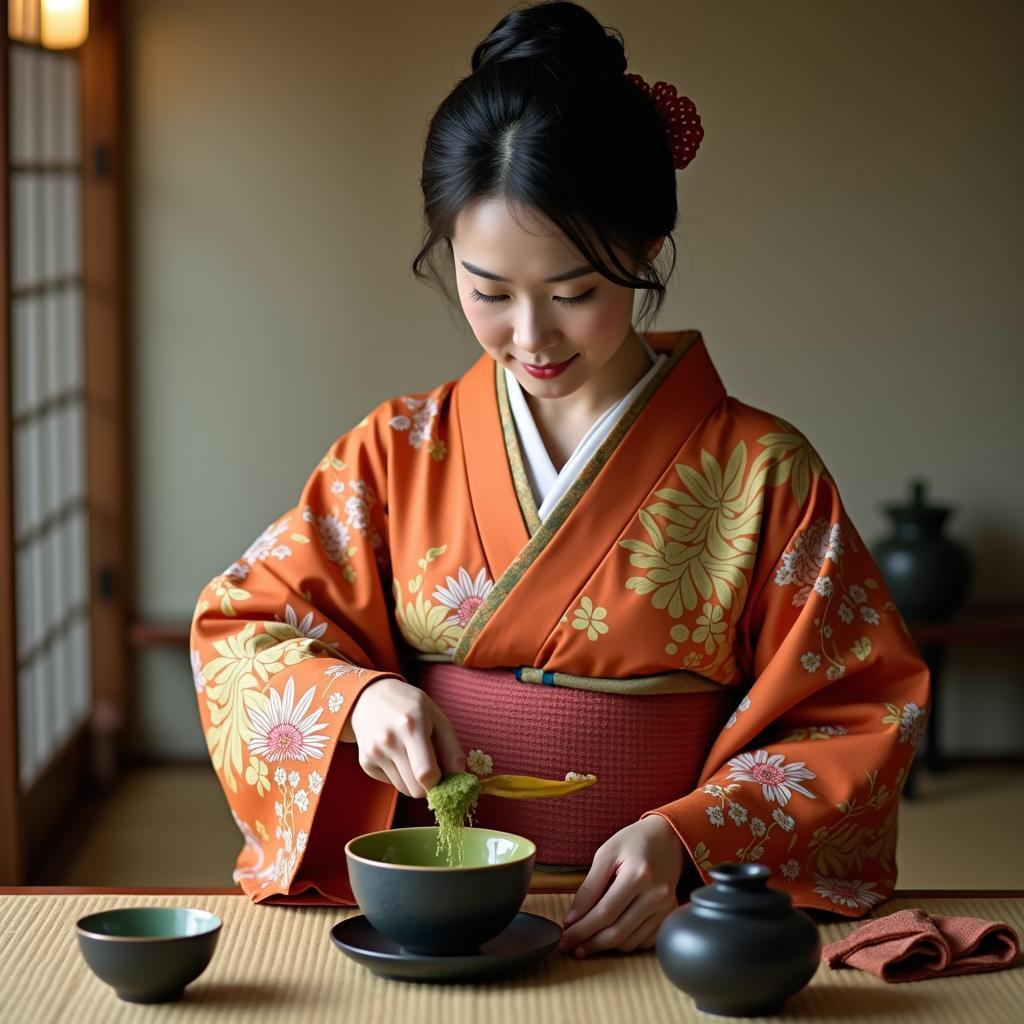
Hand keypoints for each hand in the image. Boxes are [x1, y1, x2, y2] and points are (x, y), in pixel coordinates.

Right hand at [342, 677, 465, 797]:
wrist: (370, 696)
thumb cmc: (409, 706)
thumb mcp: (437, 717)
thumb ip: (452, 748)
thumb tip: (460, 776)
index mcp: (412, 727)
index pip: (426, 774)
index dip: (439, 782)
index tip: (444, 775)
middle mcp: (390, 741)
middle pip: (415, 789)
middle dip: (428, 784)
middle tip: (430, 767)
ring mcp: (374, 752)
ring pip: (403, 789)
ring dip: (413, 781)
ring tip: (412, 757)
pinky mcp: (365, 762)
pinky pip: (390, 783)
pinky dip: (398, 775)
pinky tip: (396, 755)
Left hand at [558, 814, 683, 957]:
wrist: (668, 837)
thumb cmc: (634, 842)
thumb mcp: (606, 853)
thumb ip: (589, 887)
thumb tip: (572, 919)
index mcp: (638, 875)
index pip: (605, 912)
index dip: (582, 929)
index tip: (565, 938)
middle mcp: (656, 894)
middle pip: (618, 932)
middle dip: (590, 943)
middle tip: (571, 947)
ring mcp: (666, 907)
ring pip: (630, 942)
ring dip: (605, 946)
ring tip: (586, 943)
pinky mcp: (670, 914)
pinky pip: (645, 941)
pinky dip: (625, 943)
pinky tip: (611, 937)